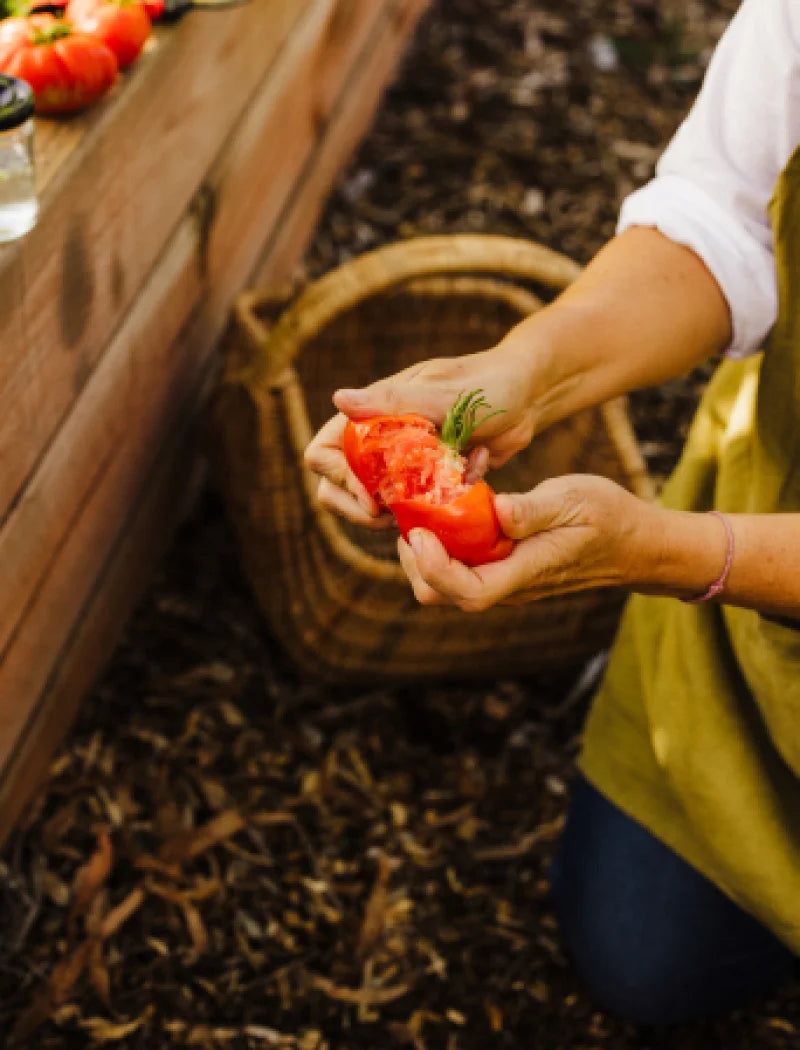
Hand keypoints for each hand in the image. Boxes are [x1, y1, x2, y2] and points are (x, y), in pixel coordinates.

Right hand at [304, 343, 537, 524]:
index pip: (324, 452)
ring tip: (420, 510)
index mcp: (372, 414)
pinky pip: (410, 508)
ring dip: (390, 512)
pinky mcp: (426, 483)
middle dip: (355, 507)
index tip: (373, 494)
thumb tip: (338, 399)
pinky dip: (429, 510)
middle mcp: (379, 440)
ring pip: (369, 502)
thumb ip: (393, 402)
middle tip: (388, 516)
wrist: (529, 397)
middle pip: (335, 485)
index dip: (339, 478)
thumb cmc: (487, 385)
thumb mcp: (443, 394)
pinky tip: (460, 488)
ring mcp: (401, 464)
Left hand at [397, 474, 662, 610]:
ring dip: (425, 552)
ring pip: (445, 585)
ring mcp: (504, 582)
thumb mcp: (575, 499)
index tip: (421, 531)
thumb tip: (500, 511)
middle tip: (411, 514)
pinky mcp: (502, 571)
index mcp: (525, 573)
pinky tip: (450, 509)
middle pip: (442, 594)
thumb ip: (535, 509)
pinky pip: (461, 568)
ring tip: (426, 508)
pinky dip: (444, 545)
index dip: (435, 568)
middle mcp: (509, 586)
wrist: (633, 543)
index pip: (469, 591)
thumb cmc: (608, 518)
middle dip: (416, 560)